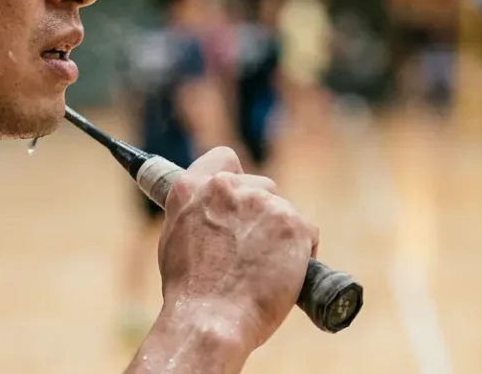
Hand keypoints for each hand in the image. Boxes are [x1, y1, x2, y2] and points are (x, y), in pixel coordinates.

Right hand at [156, 146, 318, 353]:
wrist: (210, 322)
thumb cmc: (190, 293)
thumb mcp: (174, 239)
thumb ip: (194, 214)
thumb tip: (210, 212)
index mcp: (192, 188)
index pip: (224, 159)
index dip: (236, 179)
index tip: (239, 200)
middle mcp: (227, 187)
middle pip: (261, 186)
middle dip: (261, 214)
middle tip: (254, 250)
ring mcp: (263, 203)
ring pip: (284, 211)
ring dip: (281, 234)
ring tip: (267, 270)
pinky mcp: (293, 224)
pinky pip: (307, 232)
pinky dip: (303, 252)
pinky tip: (288, 274)